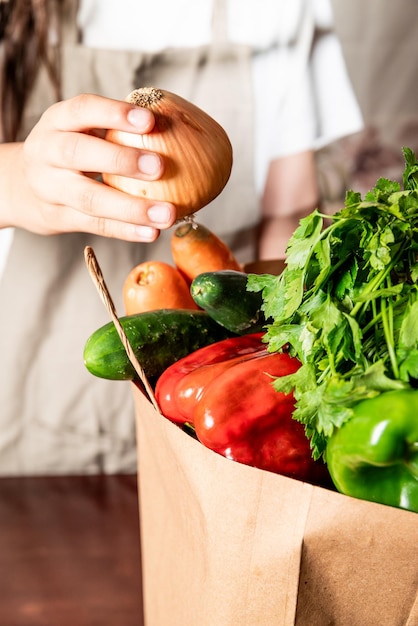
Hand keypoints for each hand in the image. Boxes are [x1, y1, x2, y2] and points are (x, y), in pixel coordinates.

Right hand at [2, 94, 176, 240]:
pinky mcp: (58, 218)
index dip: (114, 113)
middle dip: (120, 160)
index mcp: (57, 122)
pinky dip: (125, 230)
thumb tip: (176, 123)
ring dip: (131, 208)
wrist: (20, 186)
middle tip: (159, 167)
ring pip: (89, 199)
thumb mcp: (80, 131)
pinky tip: (151, 232)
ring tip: (166, 214)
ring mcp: (50, 188)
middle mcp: (47, 152)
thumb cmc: (68, 151)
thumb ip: (115, 129)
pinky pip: (94, 225)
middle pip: (76, 153)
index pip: (82, 110)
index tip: (150, 119)